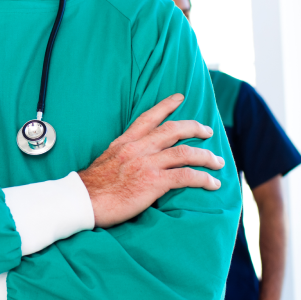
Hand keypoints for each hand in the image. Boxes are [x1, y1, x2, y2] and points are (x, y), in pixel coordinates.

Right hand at [78, 93, 224, 227]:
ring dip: (206, 156)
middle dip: (195, 128)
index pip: (148, 118)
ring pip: (185, 153)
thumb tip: (131, 162)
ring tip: (218, 161)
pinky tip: (213, 183)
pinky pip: (186, 177)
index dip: (166, 106)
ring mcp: (146, 164)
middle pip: (173, 130)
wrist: (82, 201)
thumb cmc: (92, 188)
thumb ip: (121, 157)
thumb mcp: (105, 162)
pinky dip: (203, 179)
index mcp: (125, 142)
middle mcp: (137, 148)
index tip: (179, 98)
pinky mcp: (153, 182)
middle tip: (208, 131)